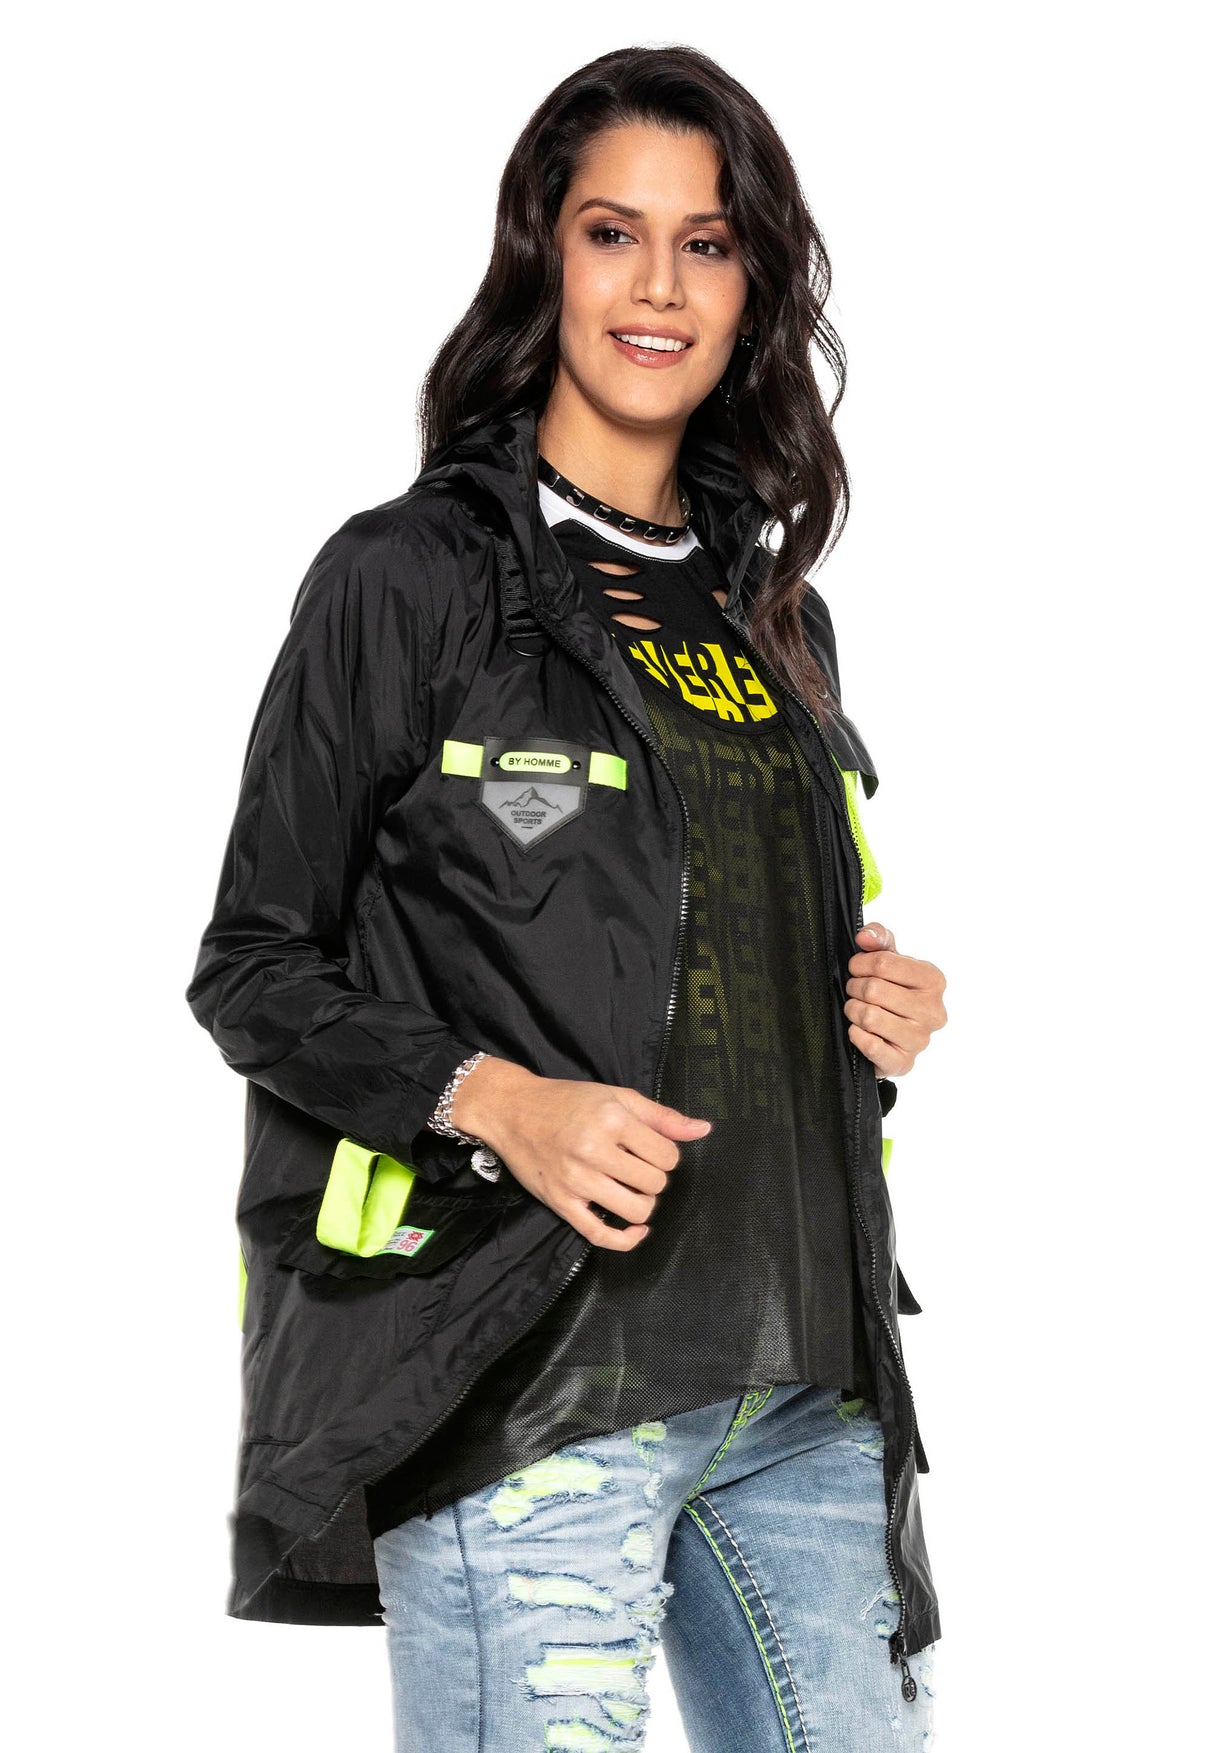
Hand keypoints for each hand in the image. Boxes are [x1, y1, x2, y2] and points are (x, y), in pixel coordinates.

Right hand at [450, 1057, 711, 1250]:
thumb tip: (704, 1130)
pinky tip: (636, 1230)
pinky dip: (626, 1239)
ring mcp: (577, 1181)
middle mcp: (594, 1151)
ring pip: (636, 1211)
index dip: (666, 1154)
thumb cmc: (567, 1100)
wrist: (513, 1110)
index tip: (650, 1148)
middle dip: (654, 1177)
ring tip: (631, 1187)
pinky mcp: (562, 1204)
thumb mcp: (616, 1096)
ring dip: (643, 1202)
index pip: (668, 1156)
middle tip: (637, 1165)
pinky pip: (602, 1236)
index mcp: (612, 1121)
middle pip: (655, 1184)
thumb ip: (662, 1116)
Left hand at [844, 922, 946, 1076]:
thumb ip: (878, 939)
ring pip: (869, 1017)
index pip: (884, 964)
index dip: (860, 964)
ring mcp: (920, 1039)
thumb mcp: (889, 960)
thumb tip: (865, 936)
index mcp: (933, 981)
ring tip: (856, 1009)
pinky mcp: (904, 1063)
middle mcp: (933, 1011)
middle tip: (855, 991)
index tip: (856, 968)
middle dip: (855, 988)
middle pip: (874, 990)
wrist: (893, 1036)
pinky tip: (860, 1031)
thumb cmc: (893, 993)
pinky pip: (870, 1045)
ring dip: (853, 1011)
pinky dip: (856, 1035)